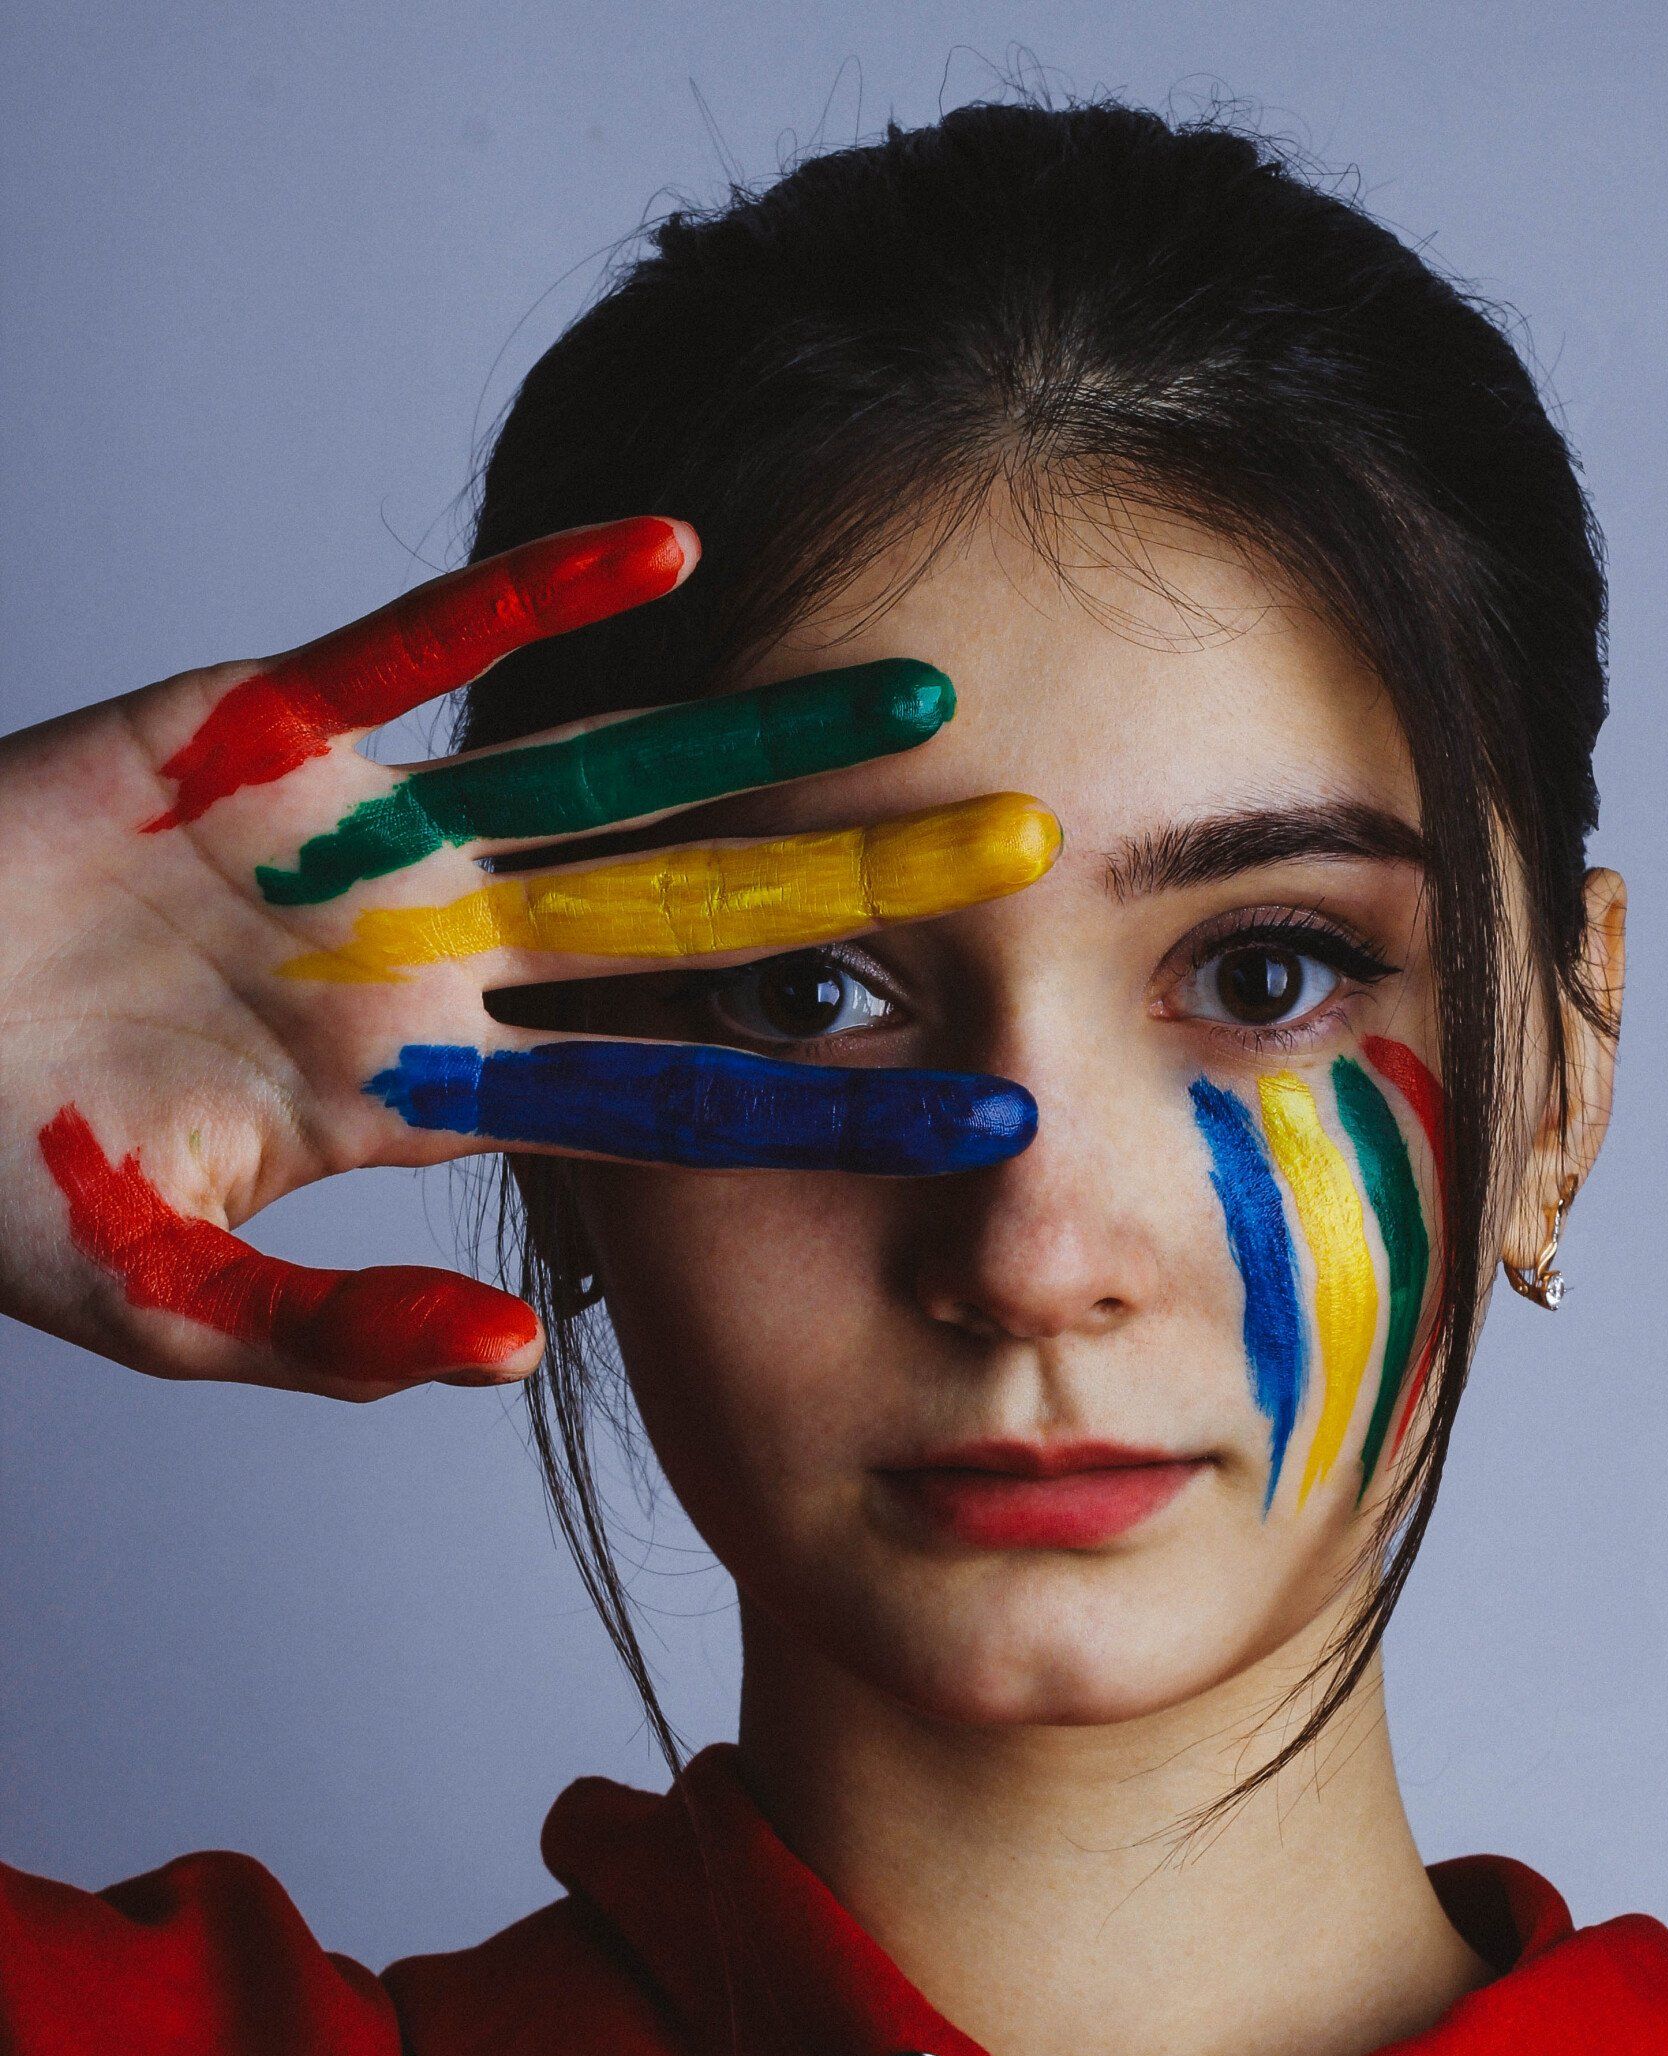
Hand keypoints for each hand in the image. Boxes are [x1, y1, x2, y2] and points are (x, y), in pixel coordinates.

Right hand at [0, 522, 1057, 1397]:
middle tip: (1030, 862)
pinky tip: (665, 554)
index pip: (673, 1099)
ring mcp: (360, 839)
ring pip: (597, 774)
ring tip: (913, 695)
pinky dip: (526, 598)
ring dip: (756, 734)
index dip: (830, 1100)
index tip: (989, 1108)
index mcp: (428, 1095)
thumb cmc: (6, 1182)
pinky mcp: (260, 730)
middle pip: (688, 923)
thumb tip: (518, 1355)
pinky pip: (414, 646)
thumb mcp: (181, 1307)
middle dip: (856, 897)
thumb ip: (347, 1337)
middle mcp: (432, 958)